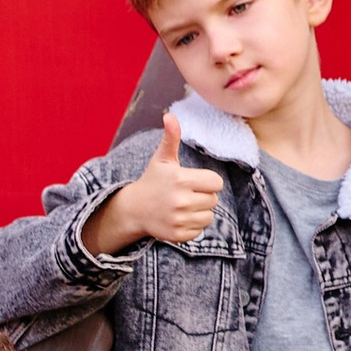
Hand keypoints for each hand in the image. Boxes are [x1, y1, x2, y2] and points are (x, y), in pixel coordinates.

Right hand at [84, 121, 222, 258]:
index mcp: (181, 179)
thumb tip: (170, 115)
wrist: (134, 209)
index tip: (193, 181)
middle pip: (213, 200)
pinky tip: (178, 218)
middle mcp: (180, 200)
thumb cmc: (153, 180)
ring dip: (199, 212)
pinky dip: (192, 226)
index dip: (207, 181)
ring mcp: (178, 219)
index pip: (216, 183)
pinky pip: (200, 231)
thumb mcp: (162, 158)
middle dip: (203, 196)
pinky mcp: (177, 235)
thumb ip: (171, 137)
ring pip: (209, 216)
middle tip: (185, 194)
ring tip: (183, 206)